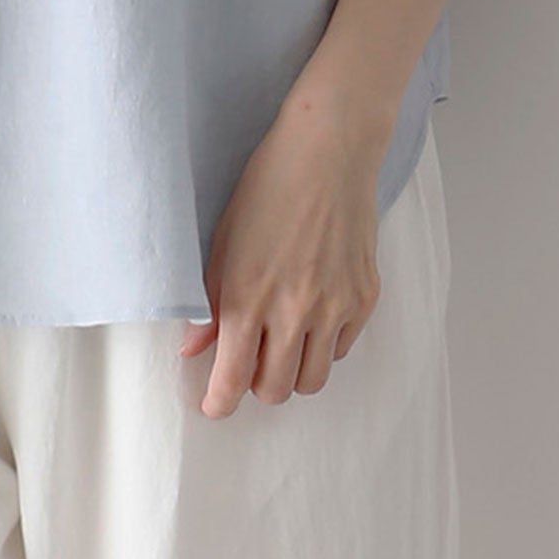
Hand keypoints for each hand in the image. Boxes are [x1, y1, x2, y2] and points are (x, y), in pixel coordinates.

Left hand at [177, 98, 385, 416]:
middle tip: (249, 362)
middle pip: (276, 390)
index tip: (215, 405)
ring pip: (313, 380)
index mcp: (248, 297)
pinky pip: (342, 349)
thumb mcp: (222, 241)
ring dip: (293, 371)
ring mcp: (335, 307)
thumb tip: (192, 347)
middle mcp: (293, 311)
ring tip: (281, 341)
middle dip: (256, 385)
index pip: (232, 379)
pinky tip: (312, 313)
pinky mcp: (365, 298)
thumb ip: (209, 302)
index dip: (220, 402)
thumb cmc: (266, 188)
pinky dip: (323, 344)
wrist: (327, 152)